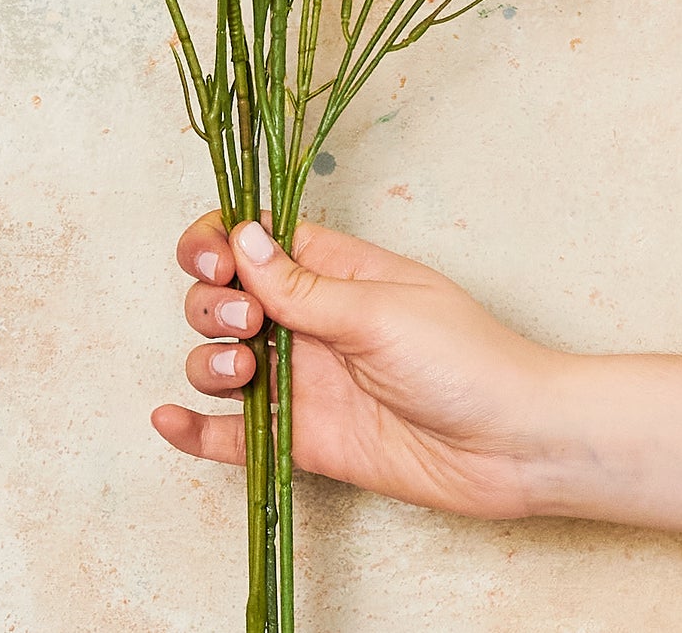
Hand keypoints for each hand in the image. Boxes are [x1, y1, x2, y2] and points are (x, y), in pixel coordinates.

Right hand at [150, 210, 563, 519]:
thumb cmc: (467, 359)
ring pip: (219, 360)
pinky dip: (195, 429)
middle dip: (212, 303)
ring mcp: (302, 380)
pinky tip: (168, 420)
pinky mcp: (302, 438)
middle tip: (248, 322)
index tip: (216, 261)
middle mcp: (308, 320)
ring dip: (208, 361)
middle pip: (223, 298)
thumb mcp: (380, 309)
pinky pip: (233, 435)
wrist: (514, 445)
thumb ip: (302, 285)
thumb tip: (242, 235)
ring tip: (244, 371)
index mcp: (331, 270)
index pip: (253, 239)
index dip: (219, 242)